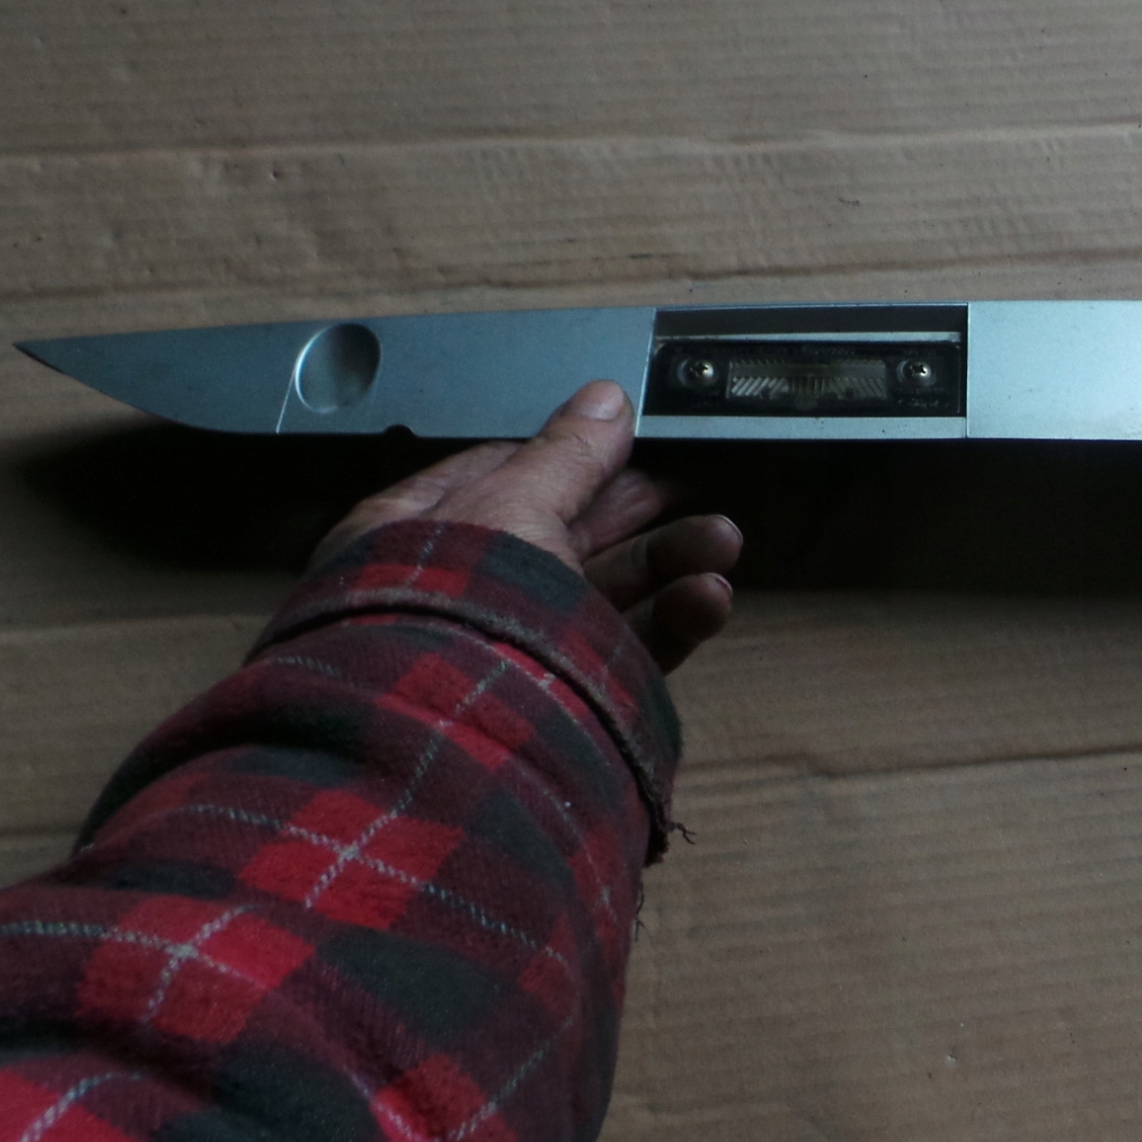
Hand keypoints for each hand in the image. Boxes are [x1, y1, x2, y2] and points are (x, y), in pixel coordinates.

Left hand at [312, 380, 739, 673]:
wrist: (457, 743)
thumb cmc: (453, 612)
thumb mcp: (512, 503)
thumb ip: (566, 453)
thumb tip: (608, 398)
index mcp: (418, 538)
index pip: (499, 479)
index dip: (568, 457)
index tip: (629, 443)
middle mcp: (463, 596)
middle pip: (565, 536)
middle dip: (638, 510)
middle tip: (693, 490)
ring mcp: (515, 653)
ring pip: (604, 596)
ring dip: (668, 563)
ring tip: (723, 543)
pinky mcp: (564, 703)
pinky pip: (624, 654)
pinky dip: (670, 623)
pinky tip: (708, 597)